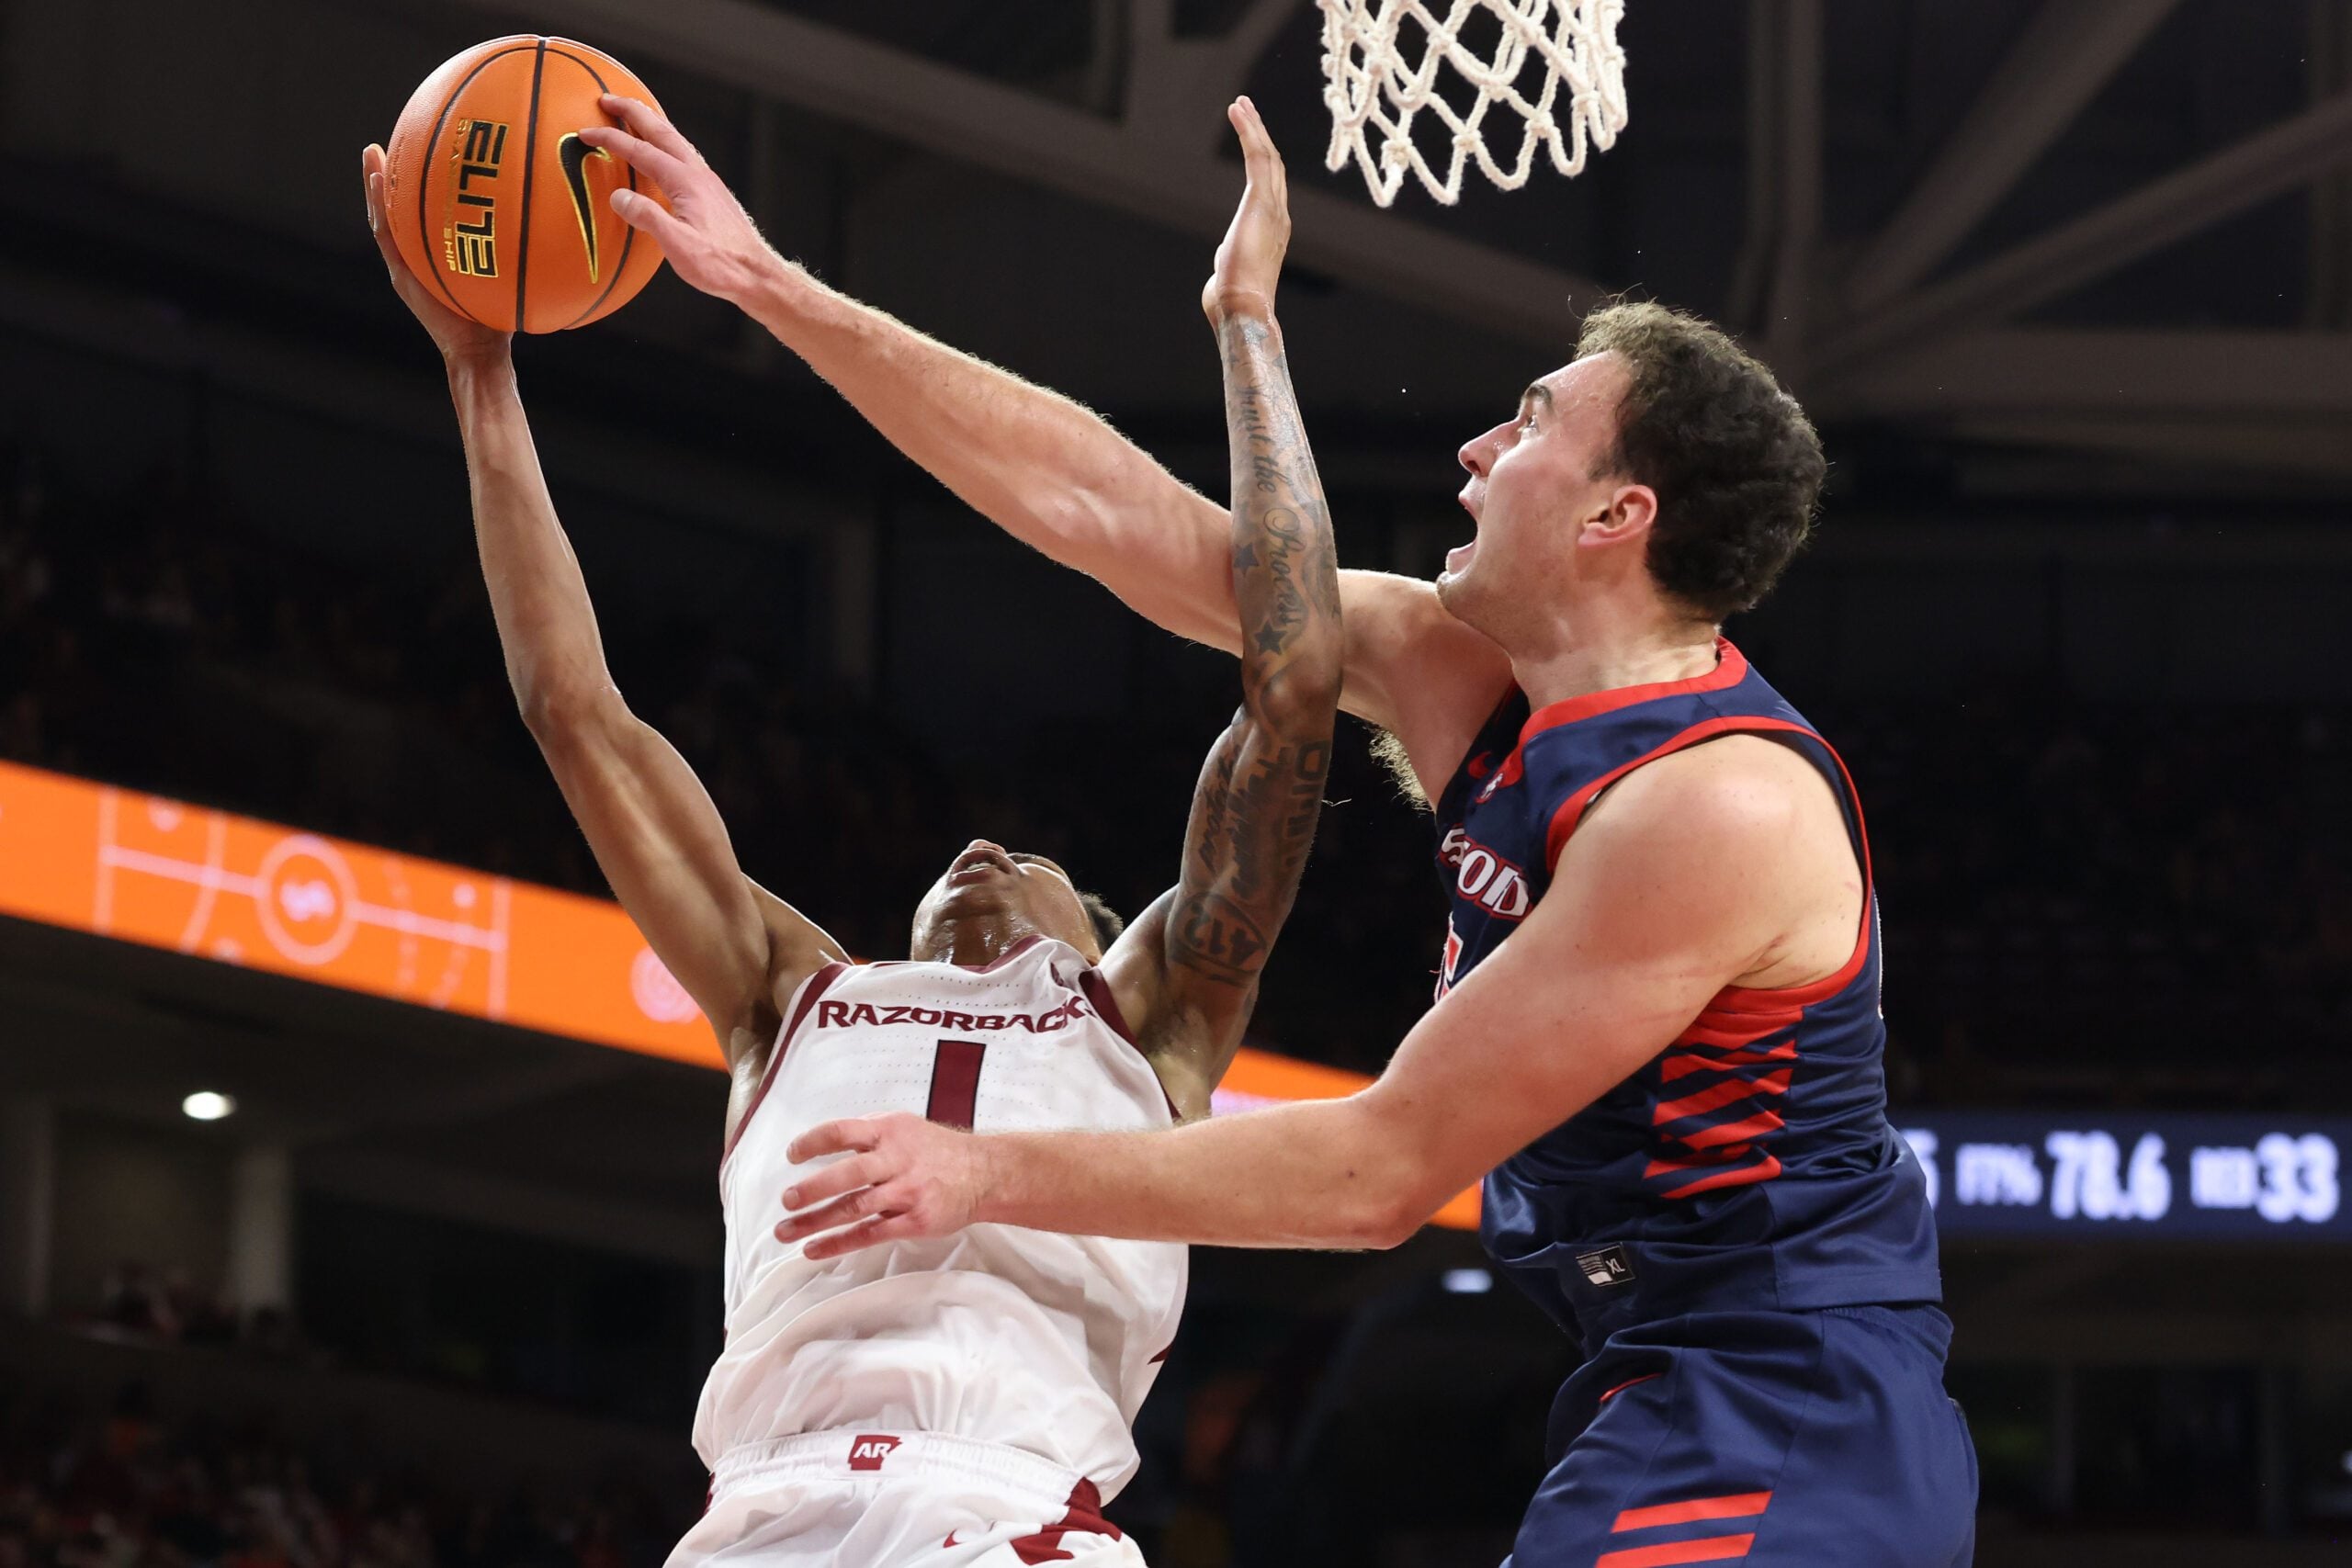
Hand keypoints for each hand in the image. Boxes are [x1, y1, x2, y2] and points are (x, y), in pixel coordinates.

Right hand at [361, 144, 509, 366]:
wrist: (478, 351)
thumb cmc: (499, 320)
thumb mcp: (507, 274)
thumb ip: (512, 249)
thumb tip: (549, 220)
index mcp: (437, 256)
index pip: (425, 215)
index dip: (420, 187)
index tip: (421, 154)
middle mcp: (419, 259)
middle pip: (400, 211)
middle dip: (392, 178)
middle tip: (382, 147)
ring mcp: (407, 267)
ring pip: (386, 219)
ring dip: (377, 187)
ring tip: (372, 155)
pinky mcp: (402, 276)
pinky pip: (389, 238)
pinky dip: (381, 210)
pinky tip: (378, 183)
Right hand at [577, 96, 775, 305]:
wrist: (756, 274)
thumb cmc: (720, 264)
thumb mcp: (678, 246)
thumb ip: (648, 218)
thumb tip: (619, 196)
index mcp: (686, 181)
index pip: (640, 150)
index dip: (610, 139)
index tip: (586, 133)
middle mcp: (698, 174)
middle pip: (660, 130)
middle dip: (631, 111)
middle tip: (607, 98)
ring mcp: (707, 181)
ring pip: (675, 139)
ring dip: (650, 122)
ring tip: (632, 113)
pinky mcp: (712, 192)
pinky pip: (683, 154)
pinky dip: (666, 141)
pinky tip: (663, 151)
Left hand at [774, 1112, 986, 1259]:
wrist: (983, 1174)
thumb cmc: (938, 1150)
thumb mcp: (905, 1126)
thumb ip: (869, 1133)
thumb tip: (826, 1140)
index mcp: (889, 1131)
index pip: (842, 1131)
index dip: (813, 1142)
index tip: (793, 1154)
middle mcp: (896, 1160)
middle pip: (847, 1173)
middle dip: (812, 1188)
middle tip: (786, 1201)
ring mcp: (906, 1192)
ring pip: (854, 1208)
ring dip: (816, 1221)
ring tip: (786, 1231)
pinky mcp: (914, 1221)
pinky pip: (870, 1234)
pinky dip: (838, 1243)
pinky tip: (814, 1249)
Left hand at [1202, 97, 1290, 325]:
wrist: (1243, 309)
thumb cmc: (1232, 301)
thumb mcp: (1232, 276)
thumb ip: (1231, 265)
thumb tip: (1221, 276)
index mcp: (1273, 230)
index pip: (1270, 186)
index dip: (1260, 158)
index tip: (1249, 138)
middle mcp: (1278, 215)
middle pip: (1273, 165)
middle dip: (1259, 135)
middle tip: (1245, 109)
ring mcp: (1273, 207)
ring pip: (1267, 156)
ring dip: (1253, 127)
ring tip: (1240, 104)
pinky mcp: (1261, 202)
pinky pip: (1257, 157)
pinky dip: (1248, 132)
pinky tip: (1238, 112)